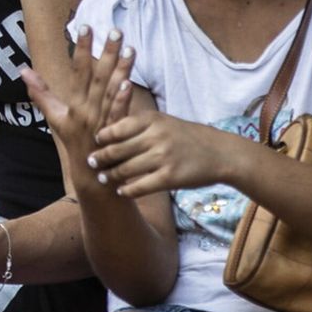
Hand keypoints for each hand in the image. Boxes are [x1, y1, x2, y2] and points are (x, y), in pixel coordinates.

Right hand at [21, 25, 134, 175]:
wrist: (90, 176)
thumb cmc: (75, 143)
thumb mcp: (54, 117)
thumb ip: (40, 93)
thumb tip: (23, 70)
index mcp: (72, 103)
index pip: (77, 70)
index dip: (81, 48)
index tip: (85, 26)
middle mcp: (85, 110)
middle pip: (95, 76)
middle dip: (104, 51)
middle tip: (114, 29)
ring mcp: (100, 121)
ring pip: (110, 91)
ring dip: (120, 69)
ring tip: (129, 48)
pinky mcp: (113, 133)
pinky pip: (117, 113)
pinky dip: (122, 99)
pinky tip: (129, 83)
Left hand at [88, 112, 242, 197]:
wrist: (222, 153)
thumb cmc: (187, 137)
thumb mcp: (163, 121)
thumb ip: (137, 124)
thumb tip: (105, 129)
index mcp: (151, 120)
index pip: (115, 129)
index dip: (101, 138)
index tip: (93, 143)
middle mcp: (156, 137)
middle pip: (116, 150)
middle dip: (100, 158)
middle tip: (90, 163)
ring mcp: (163, 157)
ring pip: (125, 170)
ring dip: (110, 176)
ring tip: (102, 178)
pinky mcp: (170, 177)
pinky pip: (140, 186)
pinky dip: (127, 190)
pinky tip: (122, 191)